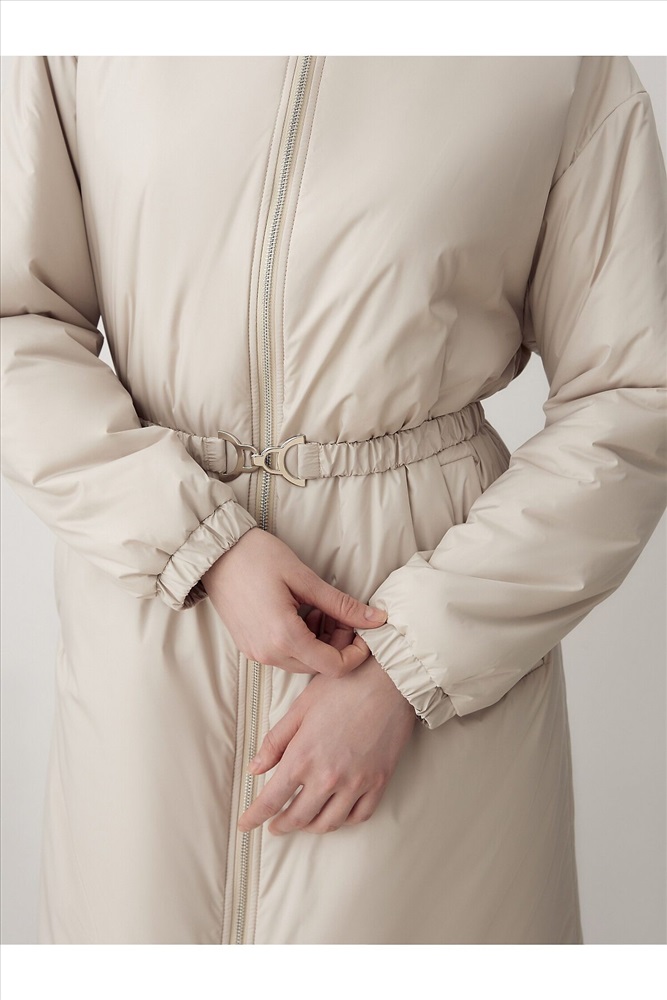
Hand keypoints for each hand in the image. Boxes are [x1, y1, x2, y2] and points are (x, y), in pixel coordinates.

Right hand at [201, 527, 387, 676]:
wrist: (214, 553)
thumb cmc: (256, 557)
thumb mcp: (304, 578)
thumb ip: (341, 605)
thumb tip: (376, 619)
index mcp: (284, 638)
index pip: (335, 667)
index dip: (357, 653)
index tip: (363, 630)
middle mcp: (269, 654)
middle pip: (320, 666)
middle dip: (338, 642)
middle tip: (339, 611)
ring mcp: (257, 653)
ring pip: (303, 662)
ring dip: (320, 641)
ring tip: (319, 608)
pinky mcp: (250, 648)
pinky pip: (285, 655)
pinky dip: (301, 640)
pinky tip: (300, 613)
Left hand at [237, 655, 416, 834]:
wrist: (389, 681)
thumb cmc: (343, 687)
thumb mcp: (301, 708)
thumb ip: (275, 741)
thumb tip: (254, 768)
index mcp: (303, 757)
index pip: (271, 800)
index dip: (254, 817)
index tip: (245, 825)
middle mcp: (328, 777)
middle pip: (298, 818)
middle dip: (282, 826)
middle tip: (274, 825)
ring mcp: (356, 783)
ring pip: (329, 823)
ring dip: (311, 827)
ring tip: (303, 821)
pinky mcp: (379, 782)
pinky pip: (360, 816)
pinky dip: (344, 821)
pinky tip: (336, 813)